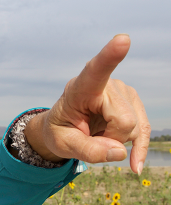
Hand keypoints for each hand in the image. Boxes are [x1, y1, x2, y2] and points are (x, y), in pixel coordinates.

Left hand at [24, 35, 150, 174]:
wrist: (63, 128)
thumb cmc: (60, 131)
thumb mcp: (62, 145)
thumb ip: (86, 150)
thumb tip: (119, 152)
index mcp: (80, 88)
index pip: (96, 70)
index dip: (110, 57)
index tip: (122, 40)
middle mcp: (106, 84)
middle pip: (123, 121)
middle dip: (109, 139)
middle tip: (88, 136)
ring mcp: (124, 92)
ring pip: (134, 128)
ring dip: (115, 141)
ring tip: (96, 134)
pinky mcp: (134, 103)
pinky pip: (143, 131)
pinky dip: (138, 149)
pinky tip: (134, 165)